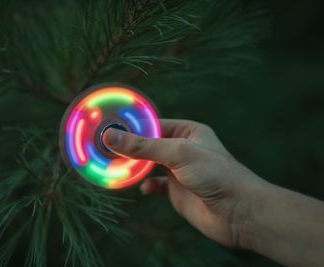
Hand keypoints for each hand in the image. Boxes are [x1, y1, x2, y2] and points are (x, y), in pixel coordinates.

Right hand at [103, 119, 263, 246]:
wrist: (239, 213)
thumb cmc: (216, 175)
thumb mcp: (178, 153)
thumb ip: (144, 146)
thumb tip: (111, 136)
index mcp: (188, 132)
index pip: (154, 125)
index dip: (132, 127)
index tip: (109, 129)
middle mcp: (183, 150)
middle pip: (149, 145)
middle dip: (130, 149)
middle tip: (107, 150)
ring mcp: (180, 171)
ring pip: (150, 165)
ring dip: (136, 168)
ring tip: (117, 168)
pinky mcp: (178, 191)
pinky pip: (156, 185)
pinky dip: (147, 186)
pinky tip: (145, 189)